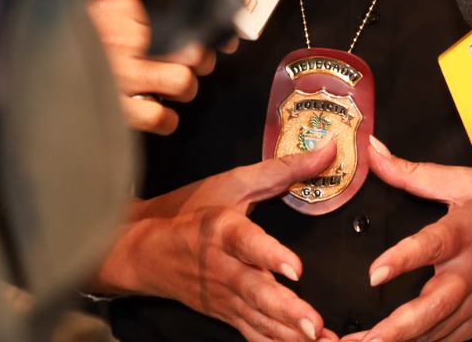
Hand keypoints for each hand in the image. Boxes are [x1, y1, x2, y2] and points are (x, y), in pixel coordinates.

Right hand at [87, 0, 220, 133]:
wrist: (40, 51)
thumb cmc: (80, 21)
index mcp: (129, 9)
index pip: (190, 16)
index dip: (210, 29)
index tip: (216, 36)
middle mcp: (129, 42)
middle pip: (195, 52)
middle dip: (199, 58)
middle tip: (189, 59)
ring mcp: (122, 77)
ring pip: (183, 84)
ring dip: (185, 86)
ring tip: (173, 82)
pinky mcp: (115, 109)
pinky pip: (159, 118)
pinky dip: (166, 119)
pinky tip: (160, 109)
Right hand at [94, 144, 338, 341]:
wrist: (144, 252)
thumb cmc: (192, 212)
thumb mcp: (234, 183)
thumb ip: (283, 169)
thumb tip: (328, 149)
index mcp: (222, 231)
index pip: (248, 243)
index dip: (270, 256)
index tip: (295, 269)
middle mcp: (222, 269)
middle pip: (255, 292)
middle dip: (286, 311)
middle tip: (316, 324)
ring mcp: (223, 297)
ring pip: (257, 320)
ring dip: (288, 334)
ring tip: (320, 341)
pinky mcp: (226, 315)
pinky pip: (253, 335)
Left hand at [342, 137, 471, 340]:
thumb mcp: (467, 182)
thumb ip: (415, 173)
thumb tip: (377, 154)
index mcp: (467, 232)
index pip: (433, 245)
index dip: (403, 259)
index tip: (376, 273)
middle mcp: (471, 271)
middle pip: (435, 305)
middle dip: (399, 326)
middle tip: (367, 338)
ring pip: (437, 330)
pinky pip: (449, 339)